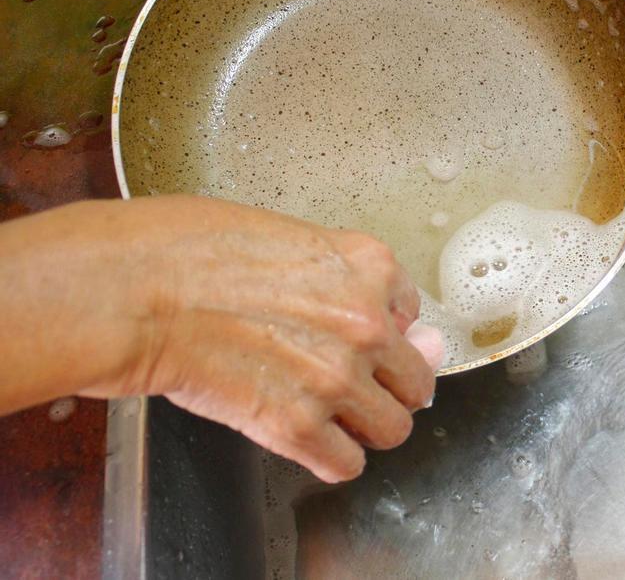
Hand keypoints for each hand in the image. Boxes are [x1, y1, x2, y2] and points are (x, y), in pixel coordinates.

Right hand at [0, 196, 442, 482]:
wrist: (133, 290)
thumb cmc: (187, 249)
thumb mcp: (283, 237)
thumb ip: (339, 278)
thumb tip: (389, 319)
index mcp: (370, 266)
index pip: (412, 314)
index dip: (383, 329)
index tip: (355, 336)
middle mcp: (368, 324)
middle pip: (415, 380)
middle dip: (387, 385)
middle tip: (352, 385)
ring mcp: (337, 378)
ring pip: (392, 428)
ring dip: (364, 427)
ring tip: (331, 416)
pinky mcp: (297, 425)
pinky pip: (346, 464)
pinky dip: (330, 459)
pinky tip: (307, 441)